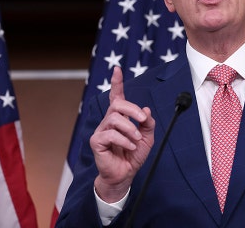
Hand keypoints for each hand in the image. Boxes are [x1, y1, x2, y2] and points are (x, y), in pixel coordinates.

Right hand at [90, 66, 154, 202]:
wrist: (125, 174)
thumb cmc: (133, 155)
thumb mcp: (147, 137)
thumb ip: (147, 123)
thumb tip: (146, 110)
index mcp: (120, 118)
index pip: (116, 97)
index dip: (117, 83)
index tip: (117, 70)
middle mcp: (109, 121)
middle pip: (117, 104)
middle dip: (132, 109)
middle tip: (143, 120)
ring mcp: (101, 130)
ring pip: (114, 118)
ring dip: (130, 128)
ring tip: (136, 140)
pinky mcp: (97, 141)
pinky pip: (110, 134)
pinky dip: (124, 140)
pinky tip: (130, 147)